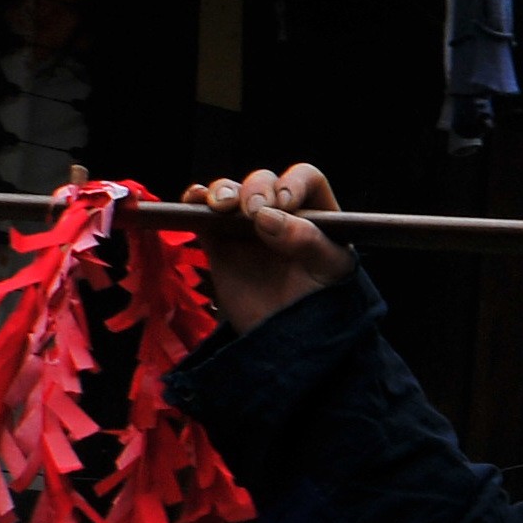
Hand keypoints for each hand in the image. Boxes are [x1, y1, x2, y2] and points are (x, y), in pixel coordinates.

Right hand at [185, 164, 356, 334]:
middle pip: (263, 181)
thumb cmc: (319, 305)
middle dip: (255, 189)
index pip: (305, 179)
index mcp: (317, 215)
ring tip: (222, 208)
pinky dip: (194, 199)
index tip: (285, 202)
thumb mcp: (329, 273)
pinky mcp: (218, 239)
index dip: (293, 182)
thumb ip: (309, 242)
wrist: (288, 342)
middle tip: (252, 212)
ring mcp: (246, 225)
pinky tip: (193, 202)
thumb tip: (267, 217)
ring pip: (230, 191)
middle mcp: (281, 213)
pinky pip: (201, 210)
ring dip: (222, 190)